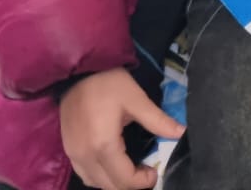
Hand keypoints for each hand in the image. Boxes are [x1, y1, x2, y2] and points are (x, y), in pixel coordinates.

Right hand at [60, 68, 181, 188]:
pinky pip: (85, 173)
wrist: (78, 71)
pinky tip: (114, 164)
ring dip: (114, 182)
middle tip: (147, 171)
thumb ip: (158, 121)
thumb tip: (181, 133)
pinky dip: (100, 176)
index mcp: (103, 146)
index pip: (123, 179)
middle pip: (108, 186)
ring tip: (133, 169)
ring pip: (94, 183)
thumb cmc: (109, 83)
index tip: (155, 172)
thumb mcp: (137, 100)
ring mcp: (73, 154)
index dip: (143, 182)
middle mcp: (84, 156)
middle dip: (130, 184)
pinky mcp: (68, 149)